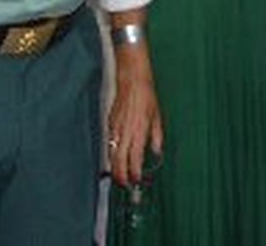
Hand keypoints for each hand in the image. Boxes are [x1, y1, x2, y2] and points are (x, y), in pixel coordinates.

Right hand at [107, 54, 163, 187]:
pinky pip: (109, 144)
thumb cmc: (146, 96)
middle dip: (121, 176)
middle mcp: (125, 132)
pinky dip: (111, 154)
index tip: (137, 181)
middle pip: (119, 162)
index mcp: (139, 131)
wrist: (132, 80)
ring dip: (115, 168)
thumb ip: (156, 137)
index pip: (135, 159)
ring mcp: (115, 129)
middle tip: (126, 185)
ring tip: (120, 177)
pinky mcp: (109, 124)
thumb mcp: (157, 117)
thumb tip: (157, 151)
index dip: (135, 173)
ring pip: (112, 155)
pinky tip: (115, 159)